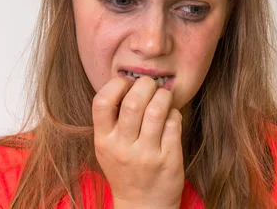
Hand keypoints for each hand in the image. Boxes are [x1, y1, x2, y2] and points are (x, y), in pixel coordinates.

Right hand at [92, 75, 183, 208]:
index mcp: (104, 141)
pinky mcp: (168, 159)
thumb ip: (112, 118)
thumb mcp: (107, 147)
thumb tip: (129, 80)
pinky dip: (174, 113)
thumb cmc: (125, 168)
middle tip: (150, 85)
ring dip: (163, 96)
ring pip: (157, 110)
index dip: (116, 84)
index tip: (126, 83)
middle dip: (145, 84)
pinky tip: (171, 116)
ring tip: (163, 97)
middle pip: (134, 102)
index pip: (101, 102)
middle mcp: (123, 148)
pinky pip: (174, 123)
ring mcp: (146, 154)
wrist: (143, 206)